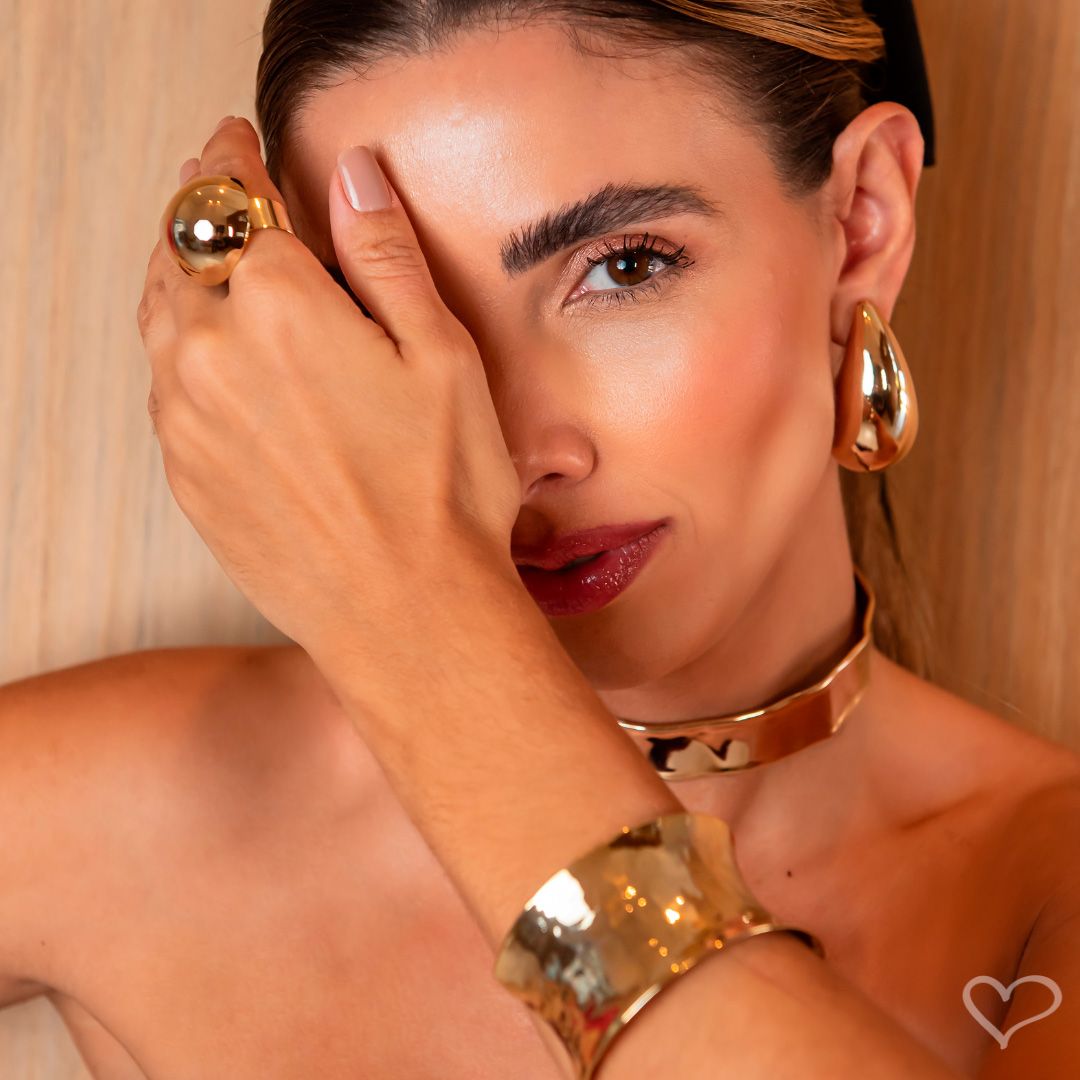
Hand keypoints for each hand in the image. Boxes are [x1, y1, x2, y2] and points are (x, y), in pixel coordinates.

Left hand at [136, 116, 522, 663]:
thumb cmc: (442, 493)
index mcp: (278, 306)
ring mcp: (185, 419)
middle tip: (219, 190)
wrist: (406, 616)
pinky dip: (180, 349)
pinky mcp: (184, 474)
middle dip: (200, 211)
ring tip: (209, 263)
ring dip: (179, 274)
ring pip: (159, 315)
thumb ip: (385, 255)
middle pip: (179, 249)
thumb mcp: (442, 357)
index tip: (235, 141)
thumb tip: (352, 177)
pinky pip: (164, 385)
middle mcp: (210, 353)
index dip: (232, 159)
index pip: (231, 199)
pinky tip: (214, 357)